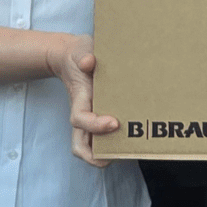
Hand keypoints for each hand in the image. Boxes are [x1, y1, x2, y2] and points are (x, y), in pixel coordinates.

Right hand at [47, 34, 119, 167]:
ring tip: (129, 154)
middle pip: (79, 145)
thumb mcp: (82, 50)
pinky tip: (134, 140)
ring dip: (105, 155)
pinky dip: (114, 144)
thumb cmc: (80, 55)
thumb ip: (84, 54)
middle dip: (94, 156)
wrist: (73, 57)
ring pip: (89, 146)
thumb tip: (89, 62)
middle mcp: (83, 113)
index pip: (80, 119)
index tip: (114, 122)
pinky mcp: (99, 116)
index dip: (94, 125)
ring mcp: (90, 117)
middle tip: (118, 154)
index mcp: (79, 98)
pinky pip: (102, 137)